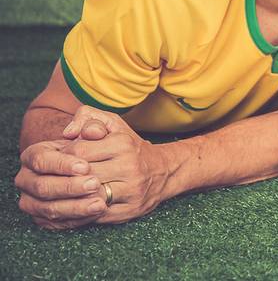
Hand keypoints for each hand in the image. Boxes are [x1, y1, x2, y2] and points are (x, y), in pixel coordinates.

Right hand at [15, 138, 108, 229]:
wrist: (97, 165)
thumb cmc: (94, 145)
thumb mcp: (95, 129)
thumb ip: (90, 123)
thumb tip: (80, 130)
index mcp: (33, 155)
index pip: (41, 159)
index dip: (62, 164)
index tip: (85, 166)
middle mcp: (27, 179)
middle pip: (43, 186)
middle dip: (70, 187)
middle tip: (95, 184)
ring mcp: (32, 200)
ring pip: (49, 208)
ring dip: (75, 207)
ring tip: (100, 203)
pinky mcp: (42, 218)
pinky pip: (57, 223)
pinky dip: (77, 219)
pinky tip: (96, 213)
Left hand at [58, 105, 171, 224]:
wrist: (163, 171)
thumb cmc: (129, 146)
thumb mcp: (113, 124)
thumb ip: (88, 117)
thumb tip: (69, 132)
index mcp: (123, 144)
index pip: (78, 152)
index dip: (65, 156)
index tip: (64, 158)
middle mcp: (130, 167)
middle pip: (82, 175)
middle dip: (66, 177)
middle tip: (60, 177)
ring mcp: (132, 191)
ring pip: (88, 198)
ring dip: (73, 196)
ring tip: (67, 192)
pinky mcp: (130, 210)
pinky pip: (97, 215)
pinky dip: (82, 212)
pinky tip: (77, 205)